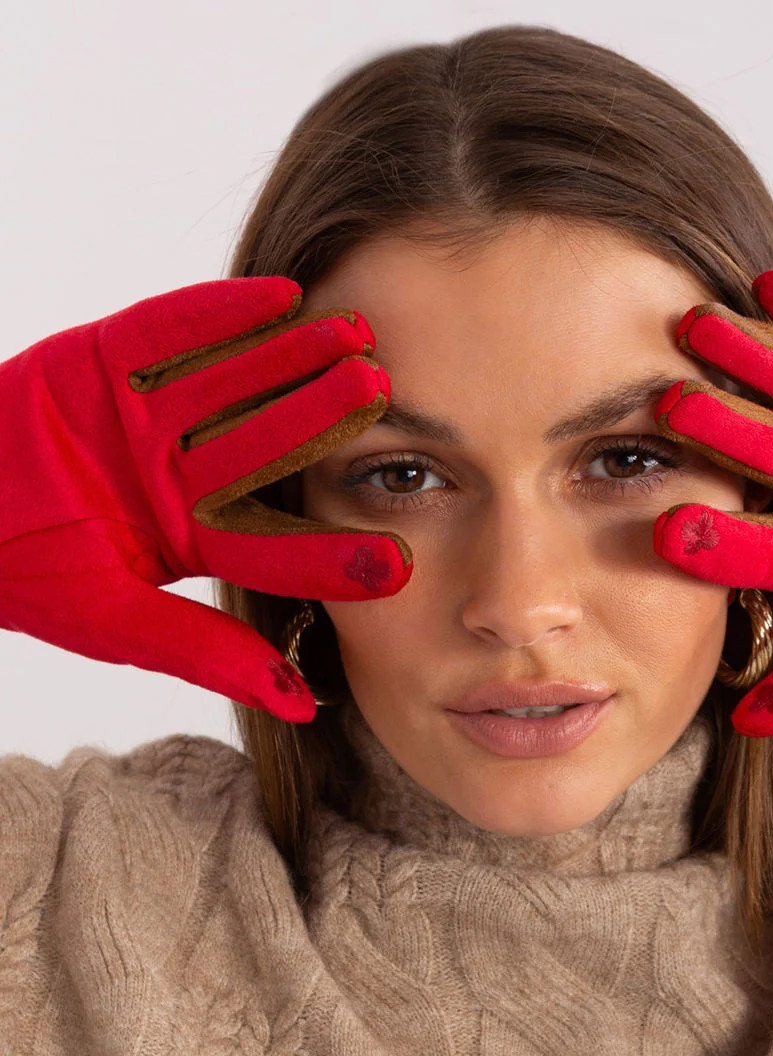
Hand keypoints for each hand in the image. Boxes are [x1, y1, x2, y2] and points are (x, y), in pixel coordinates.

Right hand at [0, 277, 412, 721]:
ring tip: (353, 335)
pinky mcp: (112, 361)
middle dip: (326, 424)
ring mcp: (153, 417)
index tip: (398, 561)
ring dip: (292, 358)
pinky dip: (220, 314)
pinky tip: (280, 297)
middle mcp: (188, 475)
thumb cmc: (25, 575)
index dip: (333, 552)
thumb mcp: (115, 623)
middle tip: (387, 401)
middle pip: (269, 447)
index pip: (278, 546)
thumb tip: (299, 704)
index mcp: (198, 540)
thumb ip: (204, 654)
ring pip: (234, 382)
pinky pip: (172, 332)